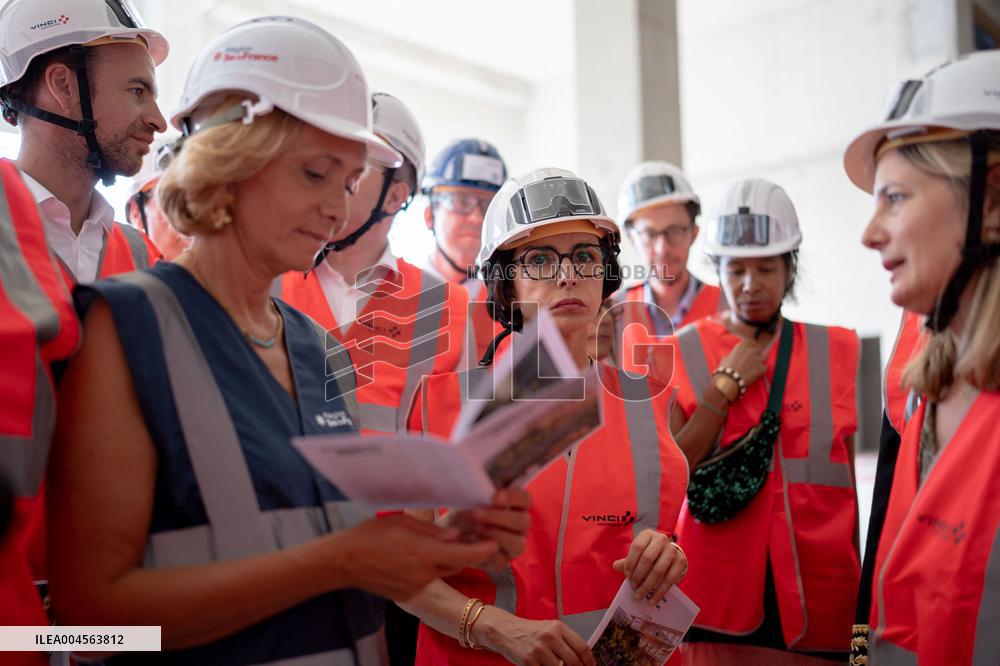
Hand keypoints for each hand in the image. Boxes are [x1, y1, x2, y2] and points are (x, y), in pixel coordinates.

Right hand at [334, 514, 498, 600]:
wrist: (344, 561)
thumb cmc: (372, 535)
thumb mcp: (404, 523)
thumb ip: (434, 531)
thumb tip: (456, 535)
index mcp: (424, 553)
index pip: (465, 554)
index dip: (484, 549)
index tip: (495, 542)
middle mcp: (423, 574)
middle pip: (456, 564)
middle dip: (465, 552)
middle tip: (470, 536)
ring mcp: (415, 587)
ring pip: (442, 572)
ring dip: (447, 560)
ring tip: (440, 544)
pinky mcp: (407, 594)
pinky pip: (427, 580)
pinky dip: (429, 569)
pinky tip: (416, 557)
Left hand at [443, 489, 531, 570]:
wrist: (450, 531)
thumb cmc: (465, 509)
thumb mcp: (472, 495)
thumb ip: (483, 486)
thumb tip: (484, 477)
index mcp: (516, 506)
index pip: (525, 499)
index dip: (514, 497)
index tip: (494, 497)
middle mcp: (519, 526)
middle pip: (523, 521)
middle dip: (500, 517)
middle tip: (477, 513)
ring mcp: (513, 545)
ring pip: (518, 543)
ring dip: (496, 535)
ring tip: (476, 529)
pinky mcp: (501, 562)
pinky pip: (502, 561)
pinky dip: (488, 553)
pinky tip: (475, 544)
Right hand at [475, 606, 594, 665]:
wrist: (505, 630)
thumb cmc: (530, 631)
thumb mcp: (550, 629)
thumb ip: (566, 641)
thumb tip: (583, 659)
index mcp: (558, 627)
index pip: (582, 647)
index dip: (589, 662)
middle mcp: (550, 637)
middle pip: (574, 661)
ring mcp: (539, 650)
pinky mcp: (529, 662)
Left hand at [612, 529, 686, 602]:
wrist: (670, 555)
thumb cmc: (650, 554)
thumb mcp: (638, 553)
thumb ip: (627, 560)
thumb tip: (616, 566)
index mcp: (648, 534)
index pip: (637, 547)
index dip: (630, 562)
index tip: (627, 575)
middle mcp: (661, 539)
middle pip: (647, 558)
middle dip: (638, 575)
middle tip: (633, 587)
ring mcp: (672, 550)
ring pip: (658, 570)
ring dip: (647, 585)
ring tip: (639, 595)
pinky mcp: (680, 562)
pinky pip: (669, 580)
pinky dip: (660, 592)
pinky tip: (652, 599)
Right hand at [718, 339, 767, 387]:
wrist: (729, 380)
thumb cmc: (725, 369)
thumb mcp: (726, 357)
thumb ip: (734, 354)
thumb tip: (734, 355)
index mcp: (742, 346)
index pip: (752, 342)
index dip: (753, 347)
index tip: (752, 351)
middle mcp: (750, 350)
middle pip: (759, 349)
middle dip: (757, 354)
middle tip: (754, 360)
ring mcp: (757, 359)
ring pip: (764, 357)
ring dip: (761, 361)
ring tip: (755, 367)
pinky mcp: (761, 367)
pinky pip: (765, 367)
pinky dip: (761, 371)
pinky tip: (755, 374)